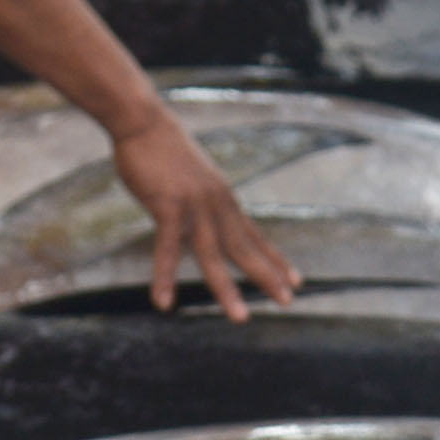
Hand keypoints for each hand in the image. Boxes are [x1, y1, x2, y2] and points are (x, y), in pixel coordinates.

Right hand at [115, 115, 300, 318]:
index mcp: (223, 199)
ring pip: (214, 255)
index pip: (254, 235)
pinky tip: (164, 303)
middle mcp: (216, 204)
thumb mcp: (194, 178)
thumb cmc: (163, 150)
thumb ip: (203, 200)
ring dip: (226, 288)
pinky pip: (168, 249)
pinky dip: (165, 277)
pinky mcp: (168, 206)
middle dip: (266, 276)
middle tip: (287, 301)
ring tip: (240, 317)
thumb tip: (205, 215)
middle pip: (244, 248)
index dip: (275, 259)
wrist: (143, 122)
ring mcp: (194, 206)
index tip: (296, 280)